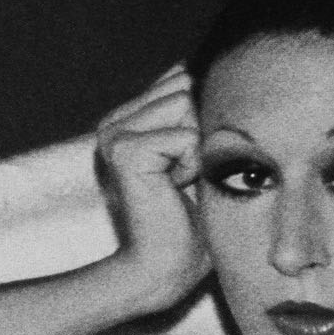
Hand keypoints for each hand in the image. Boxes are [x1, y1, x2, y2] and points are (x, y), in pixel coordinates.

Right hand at [95, 68, 208, 309]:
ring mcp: (114, 132)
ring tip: (181, 179)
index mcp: (129, 114)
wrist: (165, 268)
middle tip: (186, 172)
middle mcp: (115, 118)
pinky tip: (176, 188)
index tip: (192, 158)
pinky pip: (185, 136)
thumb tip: (219, 66)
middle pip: (186, 85)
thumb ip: (199, 108)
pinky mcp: (124, 151)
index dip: (203, 112)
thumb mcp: (201, 150)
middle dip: (201, 128)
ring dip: (198, 146)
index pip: (182, 75)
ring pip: (185, 104)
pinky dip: (193, 164)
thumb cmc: (193, 216)